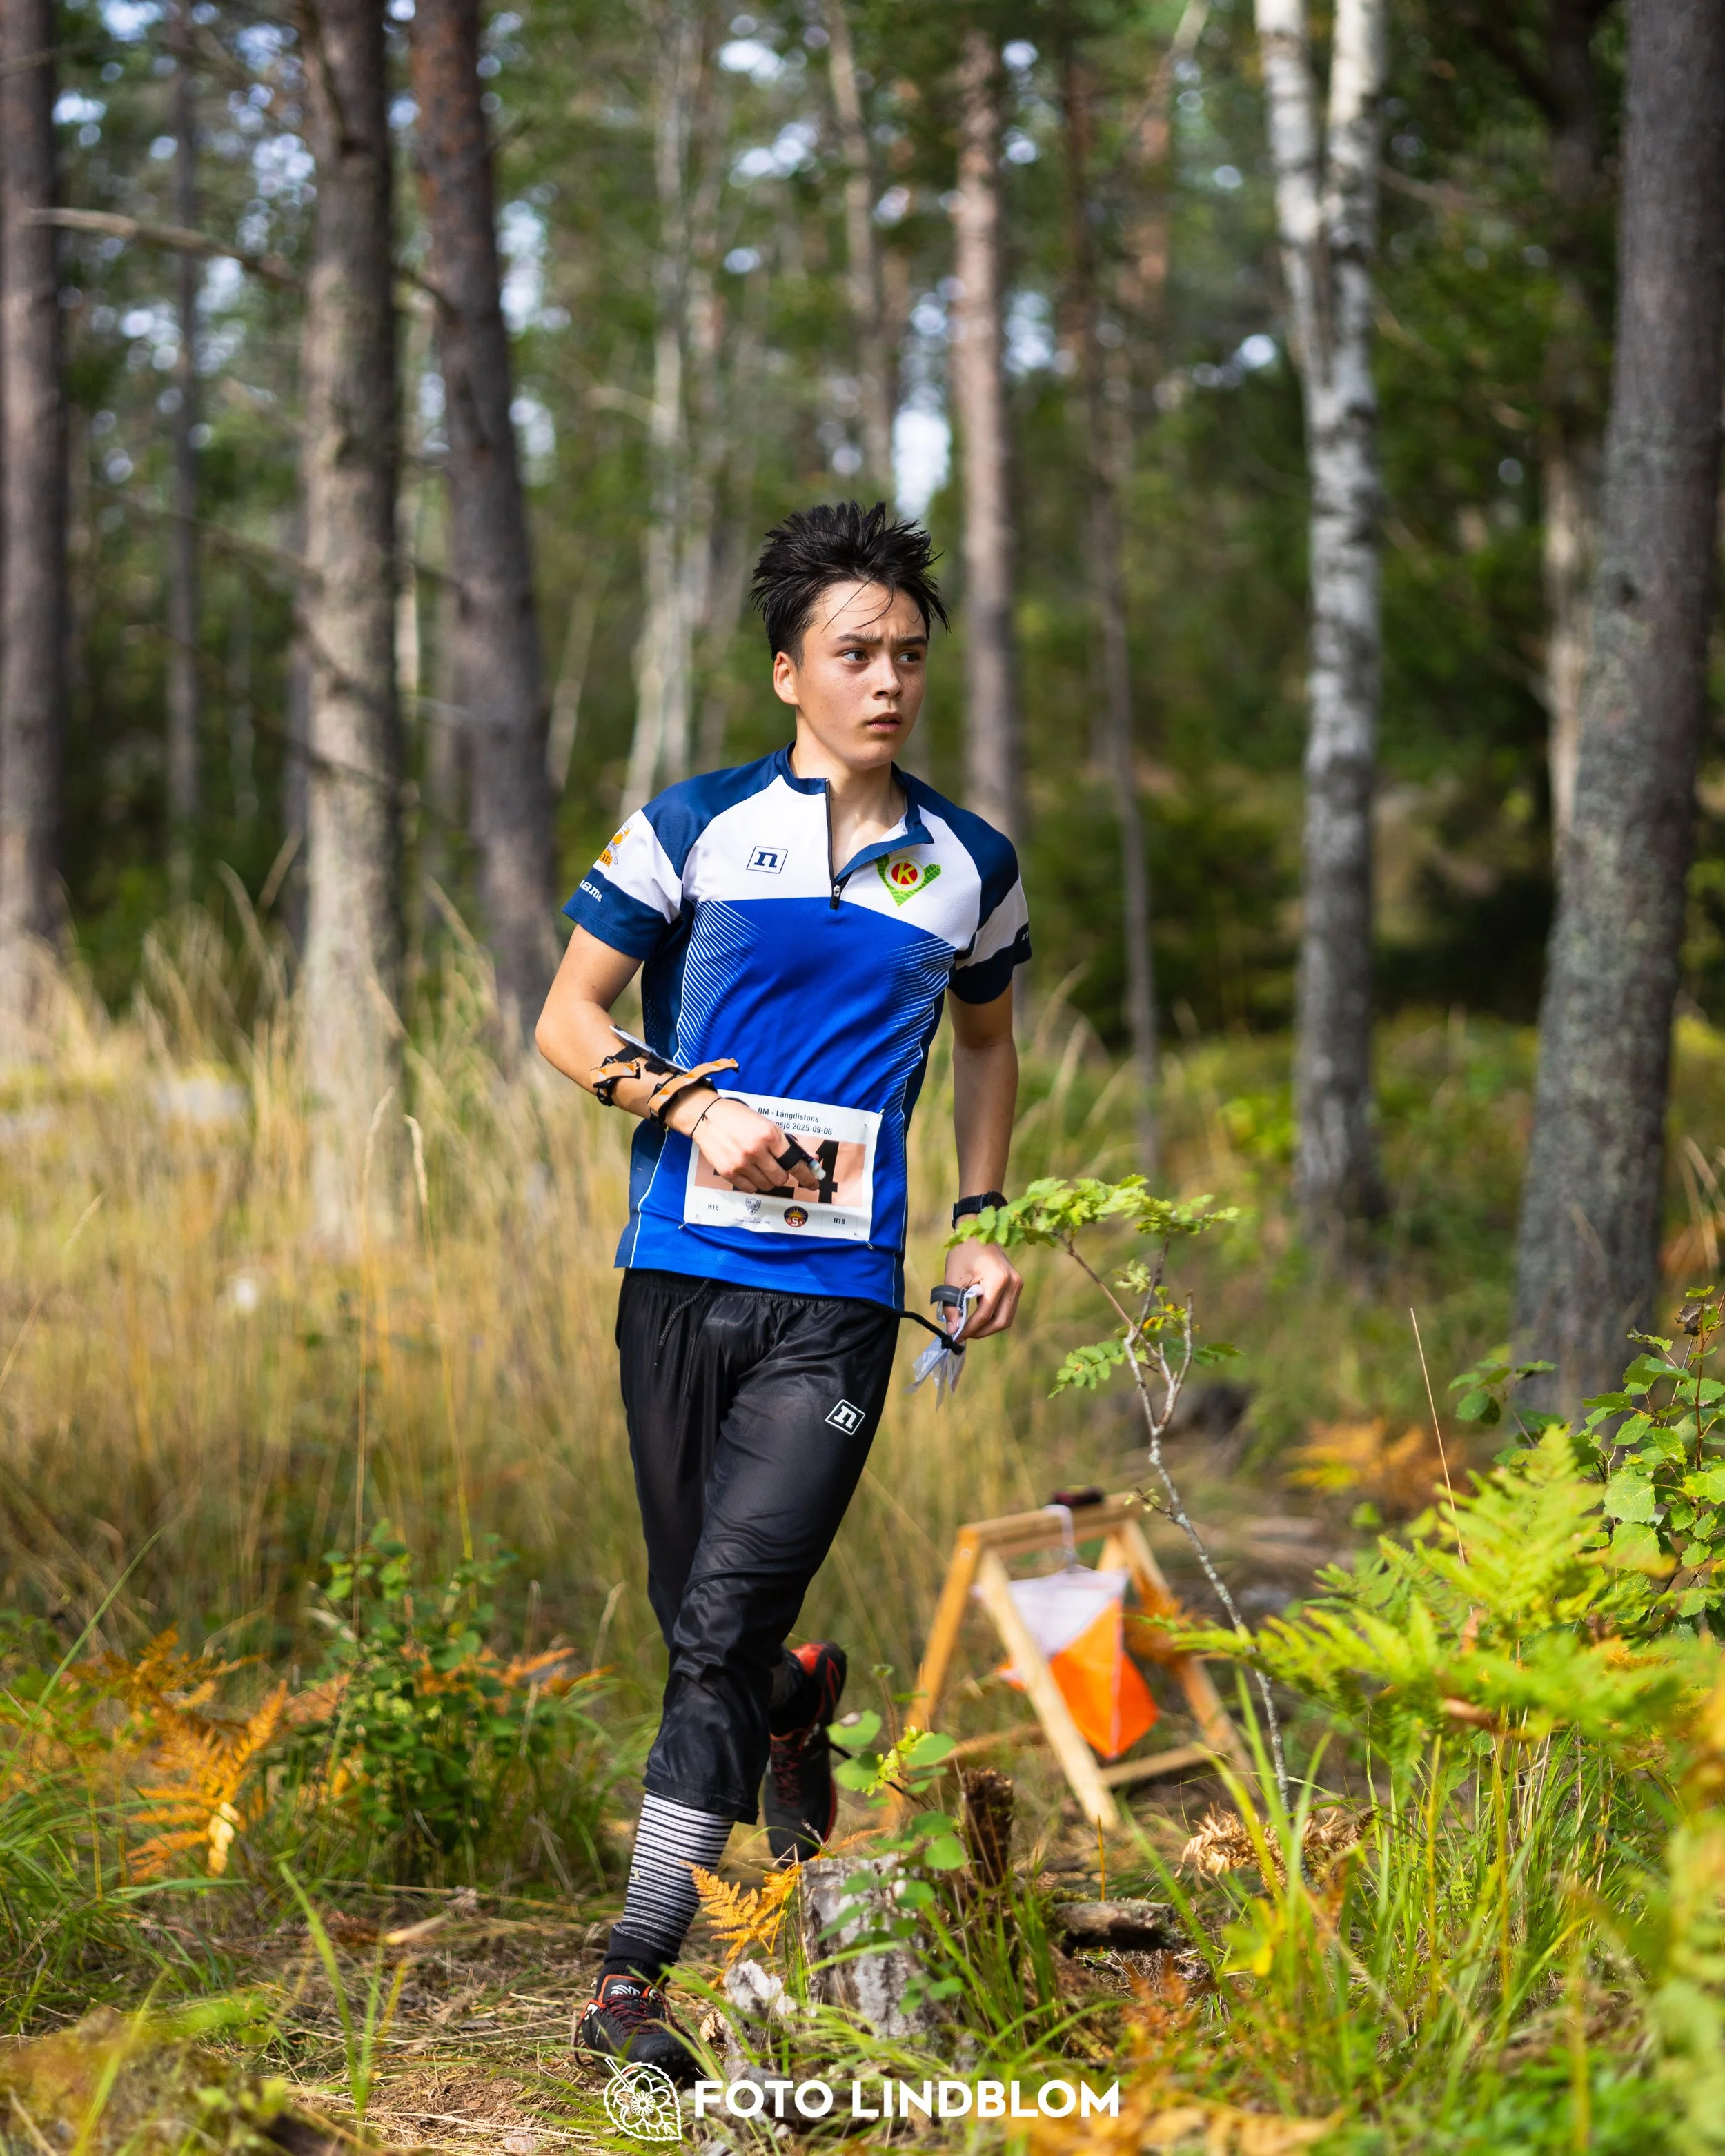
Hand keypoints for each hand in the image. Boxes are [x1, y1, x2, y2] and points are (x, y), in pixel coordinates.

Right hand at [667, 1089, 819, 1194]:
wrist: (707, 1117)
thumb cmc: (740, 1118)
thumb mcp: (767, 1124)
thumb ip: (786, 1144)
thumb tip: (810, 1160)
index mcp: (770, 1135)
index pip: (794, 1163)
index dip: (807, 1176)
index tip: (813, 1184)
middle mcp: (756, 1151)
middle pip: (781, 1179)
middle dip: (783, 1176)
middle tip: (777, 1168)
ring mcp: (741, 1163)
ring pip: (766, 1185)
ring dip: (768, 1180)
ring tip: (760, 1167)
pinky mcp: (728, 1172)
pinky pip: (750, 1188)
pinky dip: (754, 1183)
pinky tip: (749, 1171)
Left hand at [943, 1239, 1021, 1340]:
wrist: (977, 1230)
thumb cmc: (963, 1251)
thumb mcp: (953, 1278)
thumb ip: (952, 1306)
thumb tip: (952, 1330)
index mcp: (999, 1280)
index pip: (985, 1314)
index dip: (970, 1329)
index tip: (956, 1336)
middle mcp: (1014, 1283)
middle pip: (1001, 1321)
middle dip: (981, 1332)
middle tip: (963, 1334)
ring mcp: (1017, 1284)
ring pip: (1006, 1317)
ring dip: (988, 1326)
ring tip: (969, 1326)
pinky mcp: (1016, 1284)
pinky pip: (1007, 1308)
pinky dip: (993, 1316)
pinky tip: (978, 1316)